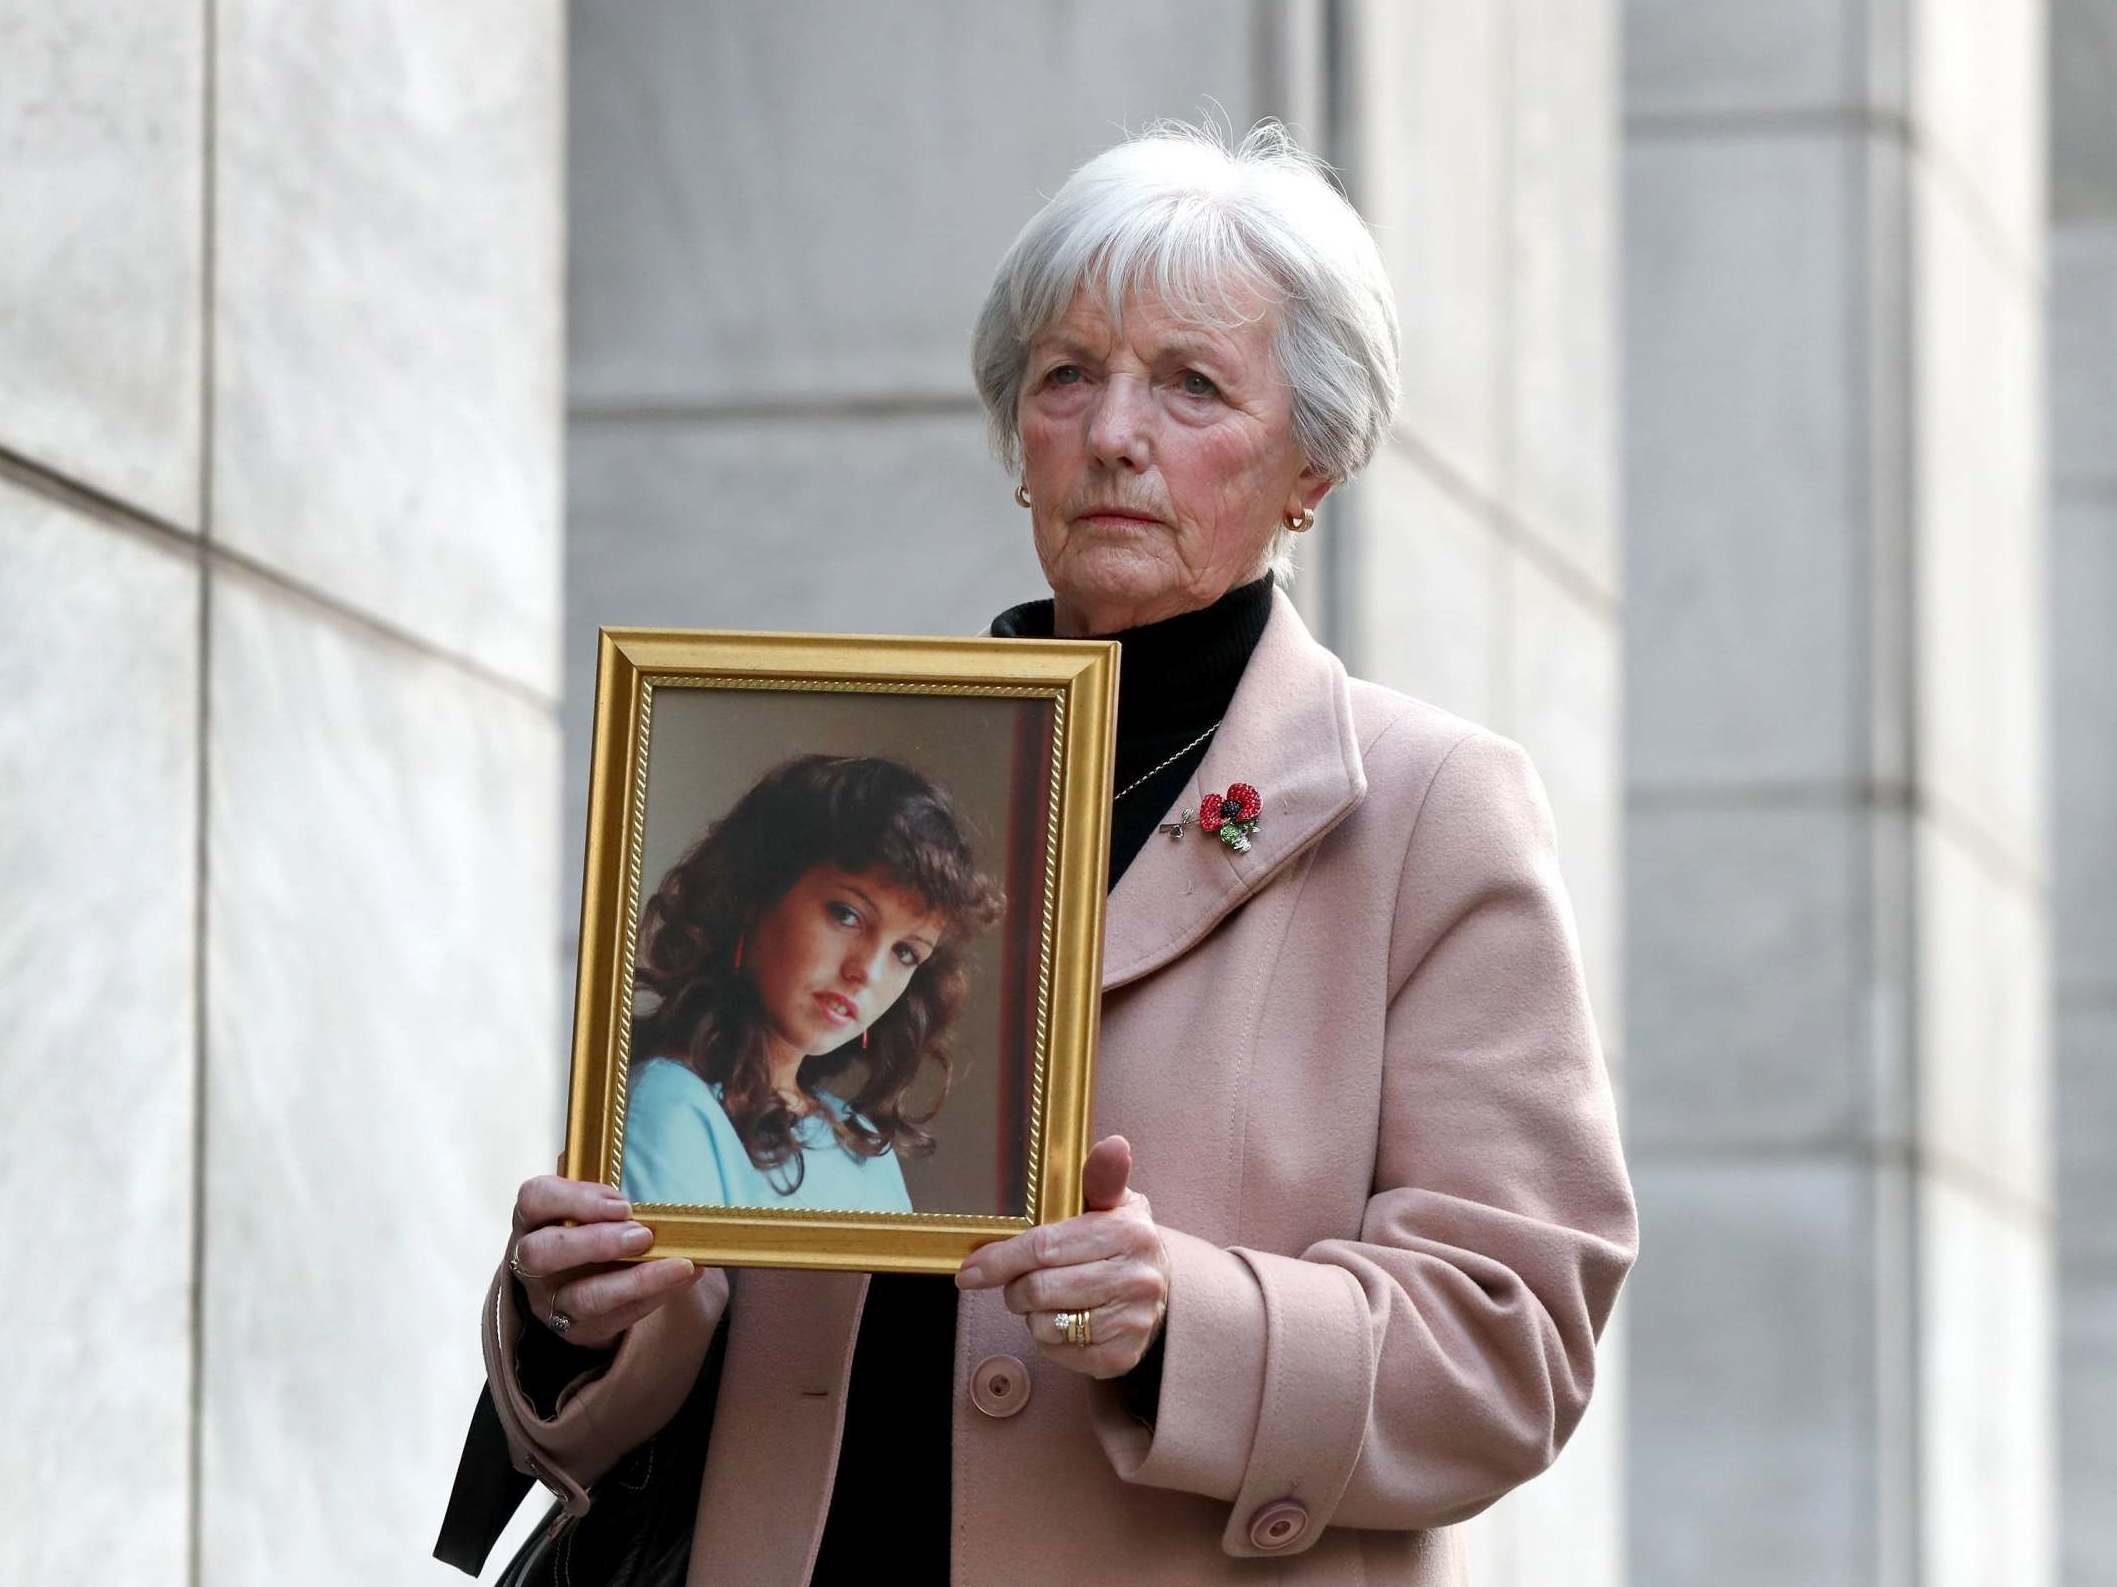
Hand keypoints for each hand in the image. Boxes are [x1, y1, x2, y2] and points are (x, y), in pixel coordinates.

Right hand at [507, 1172, 701, 1350]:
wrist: (585, 1282)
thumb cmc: (590, 1231)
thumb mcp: (592, 1210)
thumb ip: (609, 1206)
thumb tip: (651, 1214)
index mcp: (532, 1220)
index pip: (534, 1200)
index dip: (576, 1199)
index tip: (622, 1205)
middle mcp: (530, 1262)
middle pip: (542, 1253)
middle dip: (596, 1242)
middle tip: (643, 1235)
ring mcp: (549, 1300)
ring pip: (581, 1297)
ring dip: (634, 1280)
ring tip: (677, 1265)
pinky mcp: (575, 1329)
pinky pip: (613, 1320)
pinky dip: (653, 1297)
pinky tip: (682, 1277)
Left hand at [955, 1134, 1170, 1379]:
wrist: (1159, 1290)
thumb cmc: (1120, 1240)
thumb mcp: (1113, 1203)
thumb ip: (1101, 1176)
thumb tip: (1114, 1144)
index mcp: (1129, 1232)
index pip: (1045, 1247)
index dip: (1000, 1259)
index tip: (969, 1271)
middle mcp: (1136, 1278)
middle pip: (1039, 1289)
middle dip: (1016, 1288)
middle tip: (1020, 1282)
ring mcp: (1132, 1320)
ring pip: (1045, 1325)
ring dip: (1034, 1314)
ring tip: (1051, 1298)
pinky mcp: (1122, 1356)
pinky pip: (1059, 1352)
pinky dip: (1050, 1339)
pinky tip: (1066, 1321)